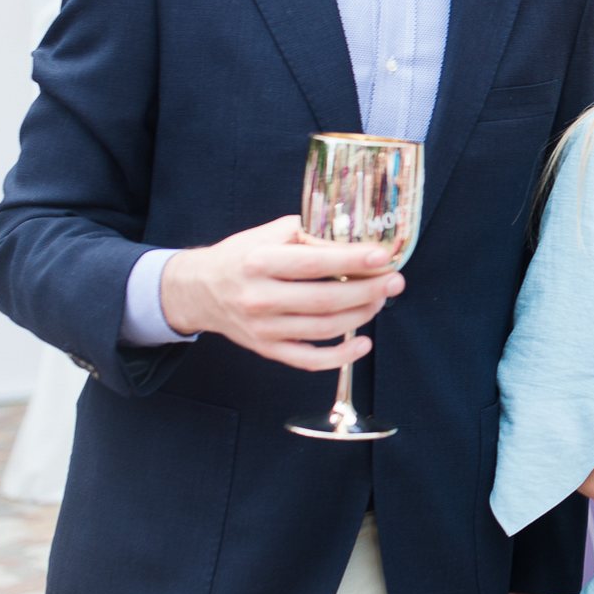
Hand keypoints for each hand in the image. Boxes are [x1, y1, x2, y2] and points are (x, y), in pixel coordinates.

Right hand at [159, 216, 403, 369]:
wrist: (198, 290)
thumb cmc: (241, 256)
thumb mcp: (268, 234)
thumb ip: (308, 233)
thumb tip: (355, 237)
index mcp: (259, 262)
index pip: (313, 263)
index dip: (352, 261)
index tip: (382, 257)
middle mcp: (259, 297)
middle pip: (325, 300)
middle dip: (368, 291)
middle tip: (394, 281)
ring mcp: (263, 328)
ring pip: (323, 328)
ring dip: (361, 315)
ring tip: (381, 300)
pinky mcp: (266, 349)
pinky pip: (308, 360)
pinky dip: (340, 356)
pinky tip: (363, 342)